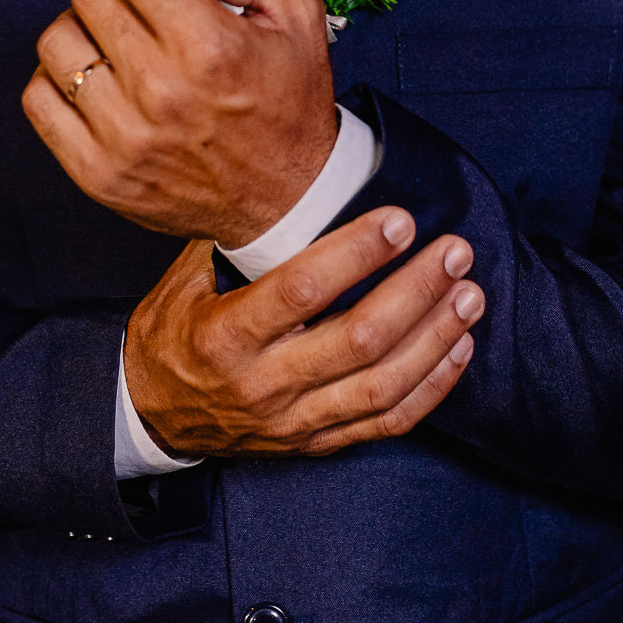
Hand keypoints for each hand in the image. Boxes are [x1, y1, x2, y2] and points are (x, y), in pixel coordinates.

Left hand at [22, 0, 337, 244]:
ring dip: (83, 22)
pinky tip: (99, 73)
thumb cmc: (291, 103)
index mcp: (210, 46)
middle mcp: (161, 92)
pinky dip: (60, 73)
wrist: (289, 200)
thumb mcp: (294, 11)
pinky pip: (40, 97)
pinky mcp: (97, 173)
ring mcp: (123, 137)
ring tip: (122, 34)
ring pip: (57, 39)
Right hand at [123, 206, 481, 457]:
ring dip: (435, 338)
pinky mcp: (316, 444)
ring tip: (469, 294)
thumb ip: (237, 238)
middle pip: (357, 340)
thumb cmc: (172, 333)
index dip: (356, 253)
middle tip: (453, 251)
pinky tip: (460, 348)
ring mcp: (294, 421)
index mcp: (225, 336)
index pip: (301, 291)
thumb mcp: (184, 279)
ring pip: (382, 386)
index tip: (399, 219)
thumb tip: (289, 177)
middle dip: (415, 291)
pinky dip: (431, 387)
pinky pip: (386, 423)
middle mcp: (263, 384)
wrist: (152, 417)